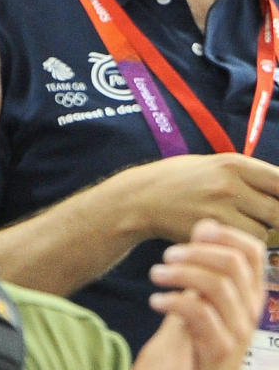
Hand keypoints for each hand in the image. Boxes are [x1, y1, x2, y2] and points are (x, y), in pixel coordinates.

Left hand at [133, 221, 262, 369]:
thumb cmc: (201, 328)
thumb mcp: (203, 291)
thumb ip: (205, 260)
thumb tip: (206, 223)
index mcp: (250, 291)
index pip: (253, 252)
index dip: (227, 234)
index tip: (198, 232)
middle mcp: (251, 310)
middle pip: (233, 264)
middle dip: (196, 252)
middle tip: (167, 256)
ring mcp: (240, 331)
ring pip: (218, 286)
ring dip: (181, 273)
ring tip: (156, 274)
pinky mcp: (222, 349)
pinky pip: (201, 315)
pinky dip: (174, 301)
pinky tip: (155, 300)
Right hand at [134, 152, 278, 243]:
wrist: (143, 197)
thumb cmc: (181, 179)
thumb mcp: (213, 166)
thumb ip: (248, 178)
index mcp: (233, 163)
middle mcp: (230, 184)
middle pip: (278, 211)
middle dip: (277, 220)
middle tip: (268, 221)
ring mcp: (220, 209)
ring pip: (263, 232)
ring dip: (258, 234)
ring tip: (238, 227)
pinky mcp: (211, 232)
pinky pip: (240, 245)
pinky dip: (240, 245)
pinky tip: (227, 238)